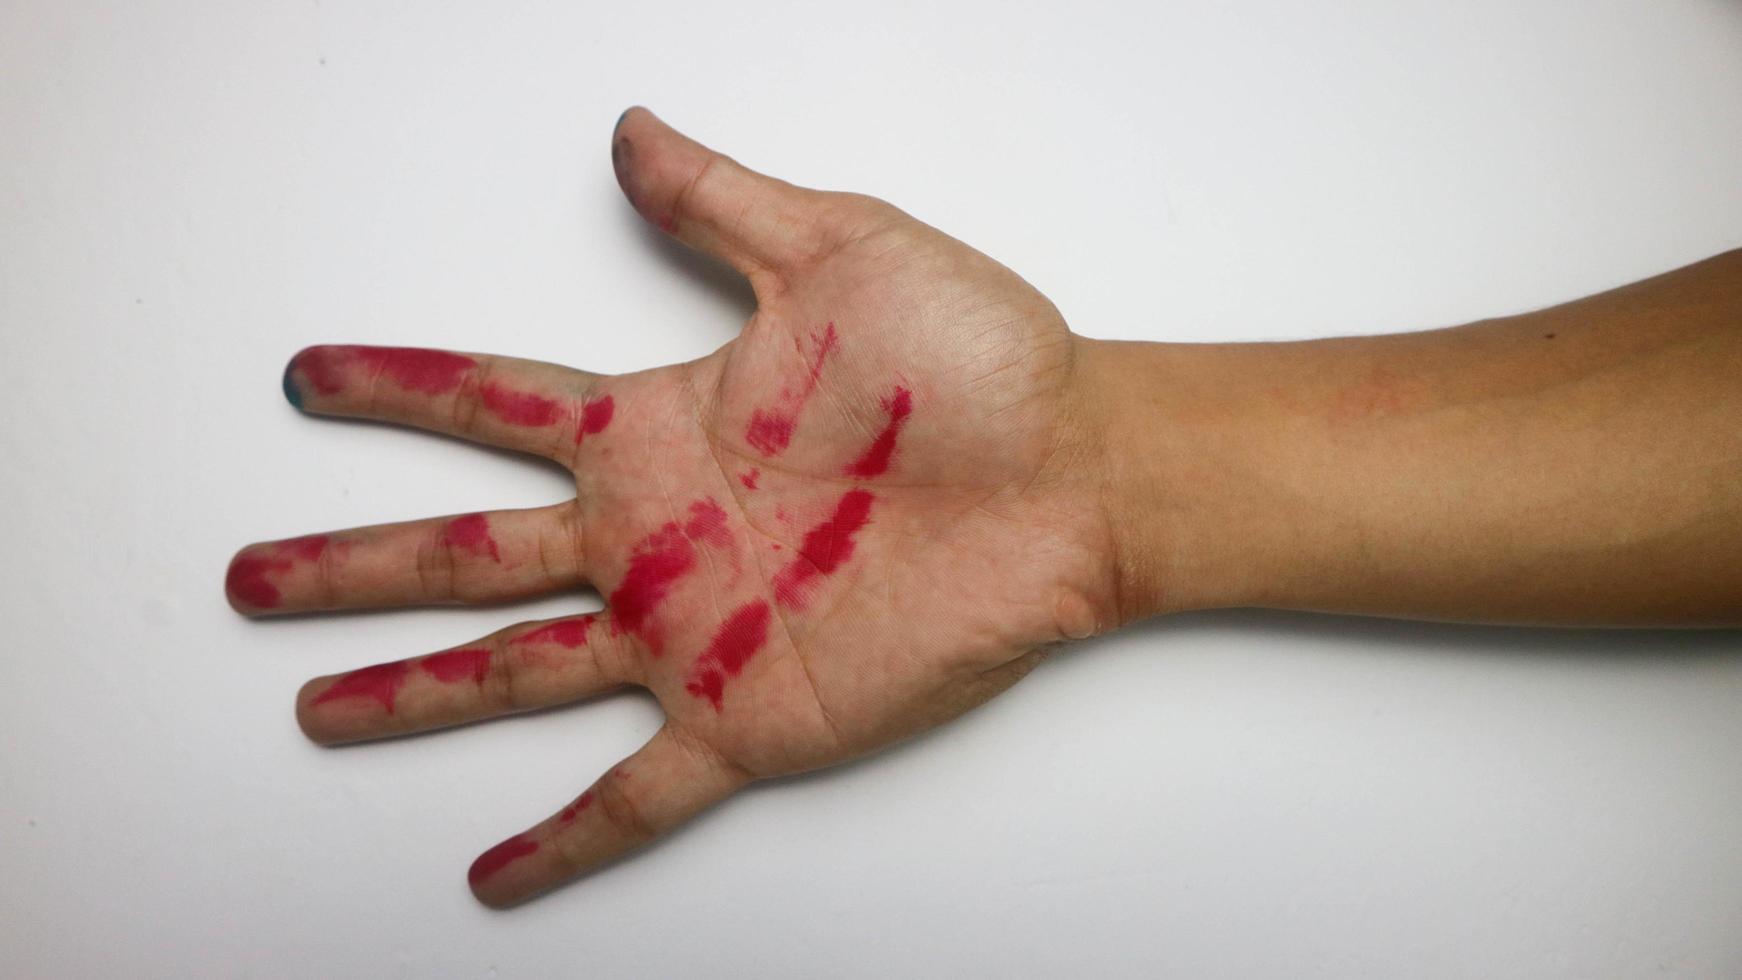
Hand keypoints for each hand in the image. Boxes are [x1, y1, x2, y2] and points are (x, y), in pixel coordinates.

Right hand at [231, 107, 1117, 905]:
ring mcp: (693, 631)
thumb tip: (631, 129)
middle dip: (355, 564)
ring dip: (410, 694)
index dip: (400, 390)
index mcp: (660, 425)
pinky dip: (566, 839)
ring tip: (318, 710)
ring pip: (514, 673)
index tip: (310, 380)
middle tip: (252, 579)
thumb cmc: (974, 363)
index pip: (494, 404)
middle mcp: (656, 534)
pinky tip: (493, 877)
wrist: (1073, 472)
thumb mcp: (834, 250)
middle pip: (465, 555)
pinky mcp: (751, 713)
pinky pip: (638, 792)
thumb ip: (720, 201)